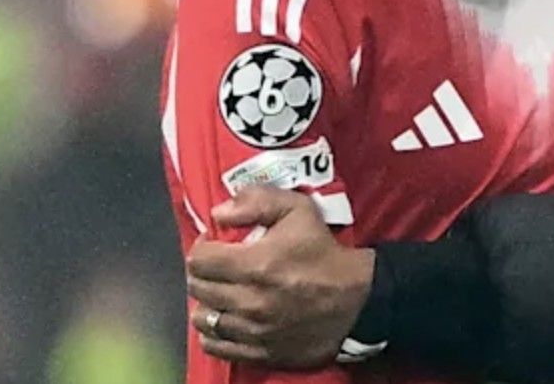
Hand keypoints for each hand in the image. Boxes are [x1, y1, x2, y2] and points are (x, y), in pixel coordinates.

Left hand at [186, 186, 375, 368]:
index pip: (199, 260)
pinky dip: (213, 332)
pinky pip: (216, 346)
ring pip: (203, 319)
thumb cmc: (323, 251)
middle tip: (217, 266)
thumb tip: (219, 213)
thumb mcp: (298, 210)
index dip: (202, 247)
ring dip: (207, 302)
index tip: (214, 244)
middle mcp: (248, 301)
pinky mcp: (258, 352)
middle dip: (202, 273)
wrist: (355, 299)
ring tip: (221, 293)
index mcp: (255, 264)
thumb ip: (257, 201)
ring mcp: (252, 330)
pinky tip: (225, 318)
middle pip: (198, 288)